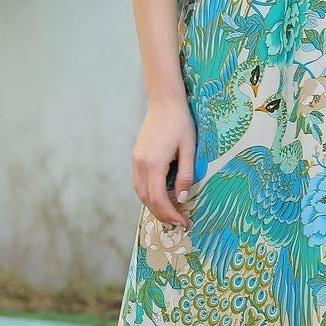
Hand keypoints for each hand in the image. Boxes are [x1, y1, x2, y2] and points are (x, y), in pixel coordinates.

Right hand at [132, 95, 196, 228]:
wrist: (163, 102)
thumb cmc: (180, 122)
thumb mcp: (189, 148)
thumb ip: (186, 174)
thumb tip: (182, 198)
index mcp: (154, 163)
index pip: (159, 198)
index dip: (170, 214)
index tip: (183, 222)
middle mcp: (140, 164)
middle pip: (147, 199)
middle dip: (162, 215)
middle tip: (179, 223)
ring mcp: (135, 160)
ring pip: (140, 193)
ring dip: (154, 206)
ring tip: (170, 214)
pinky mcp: (135, 157)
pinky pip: (139, 183)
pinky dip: (148, 195)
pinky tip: (161, 197)